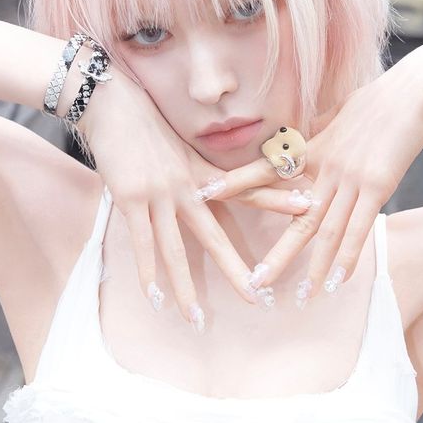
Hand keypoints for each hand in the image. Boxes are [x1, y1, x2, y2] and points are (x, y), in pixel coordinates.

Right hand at [76, 68, 308, 326]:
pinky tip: (154, 298)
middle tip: (257, 298)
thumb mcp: (180, 146)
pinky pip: (142, 243)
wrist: (113, 103)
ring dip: (186, 287)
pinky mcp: (132, 199)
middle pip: (217, 235)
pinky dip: (147, 272)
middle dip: (236, 269)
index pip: (247, 189)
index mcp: (203, 173)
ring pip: (177, 250)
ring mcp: (161, 194)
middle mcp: (188, 186)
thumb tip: (212, 188)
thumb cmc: (146, 123)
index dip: (277, 198)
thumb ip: (197, 171)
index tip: (309, 206)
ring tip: (196, 319)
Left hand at [204, 50, 422, 302]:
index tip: (206, 193)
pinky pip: (359, 228)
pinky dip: (348, 256)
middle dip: (275, 252)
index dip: (236, 182)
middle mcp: (325, 167)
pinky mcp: (377, 186)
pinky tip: (338, 281)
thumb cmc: (379, 99)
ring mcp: (349, 178)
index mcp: (312, 148)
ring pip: (324, 230)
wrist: (416, 91)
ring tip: (300, 295)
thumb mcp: (338, 114)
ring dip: (312, 266)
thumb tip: (304, 135)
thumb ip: (318, 132)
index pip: (266, 169)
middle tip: (255, 281)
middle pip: (293, 216)